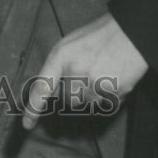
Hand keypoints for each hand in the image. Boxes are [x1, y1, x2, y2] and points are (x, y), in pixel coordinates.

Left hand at [22, 13, 147, 129]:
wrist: (129, 33)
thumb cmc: (97, 36)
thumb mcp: (70, 45)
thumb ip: (58, 67)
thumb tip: (51, 92)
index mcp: (62, 56)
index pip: (43, 87)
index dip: (33, 108)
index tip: (27, 124)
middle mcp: (76, 72)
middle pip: (67, 100)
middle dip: (73, 92)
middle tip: (86, 73)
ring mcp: (95, 85)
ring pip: (86, 104)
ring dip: (91, 94)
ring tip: (101, 72)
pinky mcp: (114, 95)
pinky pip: (104, 106)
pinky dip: (107, 97)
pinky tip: (112, 78)